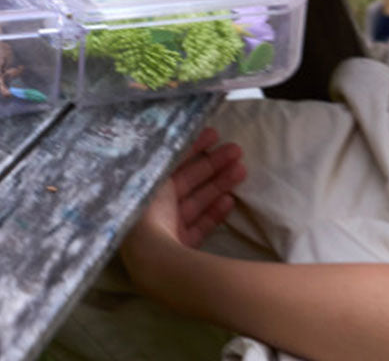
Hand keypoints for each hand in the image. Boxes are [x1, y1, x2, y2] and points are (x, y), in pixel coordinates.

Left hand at [121, 128, 245, 284]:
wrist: (151, 257)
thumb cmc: (147, 210)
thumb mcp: (153, 176)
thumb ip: (164, 156)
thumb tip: (169, 132)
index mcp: (145, 185)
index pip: (172, 162)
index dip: (192, 147)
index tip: (213, 133)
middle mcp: (156, 204)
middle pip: (188, 179)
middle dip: (212, 163)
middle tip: (236, 149)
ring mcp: (170, 226)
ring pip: (198, 199)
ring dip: (220, 183)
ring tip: (242, 169)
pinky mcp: (183, 245)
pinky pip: (201, 224)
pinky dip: (215, 212)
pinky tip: (231, 199)